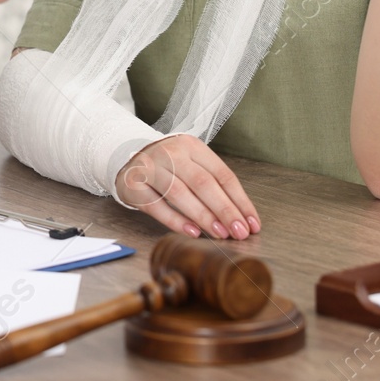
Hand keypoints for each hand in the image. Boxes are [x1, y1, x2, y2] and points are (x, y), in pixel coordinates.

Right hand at [116, 134, 259, 239]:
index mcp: (191, 146)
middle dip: (225, 210)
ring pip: (180, 194)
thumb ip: (213, 185)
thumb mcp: (192, 164)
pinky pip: (157, 206)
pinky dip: (176, 220)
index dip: (240, 200)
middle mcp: (171, 154)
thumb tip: (240, 216)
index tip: (251, 222)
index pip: (221, 174)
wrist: (128, 160)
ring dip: (203, 216)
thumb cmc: (168, 166)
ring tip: (220, 234)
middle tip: (239, 232)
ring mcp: (150, 168)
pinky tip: (193, 232)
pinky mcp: (135, 186)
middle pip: (202, 183)